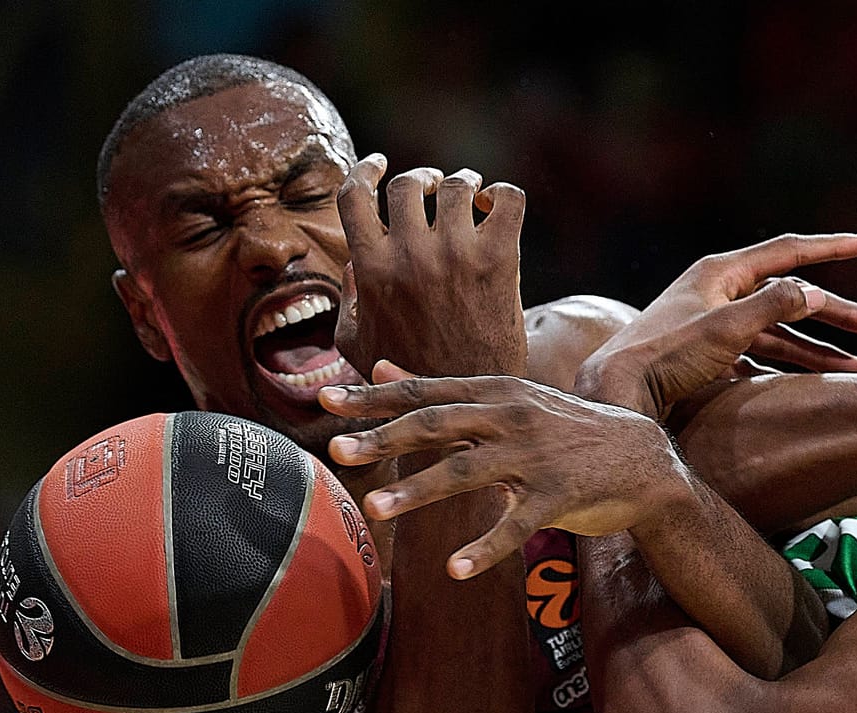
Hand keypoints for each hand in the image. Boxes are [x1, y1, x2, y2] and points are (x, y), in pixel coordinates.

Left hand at [321, 363, 691, 577]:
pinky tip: (455, 570)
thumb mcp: (505, 400)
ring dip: (418, 490)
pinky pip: (516, 525)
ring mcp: (535, 456)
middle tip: (338, 452)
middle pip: (436, 424)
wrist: (643, 456)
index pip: (423, 393)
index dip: (373, 398)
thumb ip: (441, 391)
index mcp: (492, 393)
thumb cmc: (563, 431)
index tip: (324, 400)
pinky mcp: (560, 495)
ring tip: (376, 510)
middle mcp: (509, 417)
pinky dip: (484, 548)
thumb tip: (379, 366)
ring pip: (467, 472)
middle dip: (384, 438)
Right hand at [335, 155, 527, 378]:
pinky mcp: (498, 261)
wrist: (465, 404)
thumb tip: (355, 259)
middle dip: (420, 179)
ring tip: (467, 196)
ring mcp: (456, 255)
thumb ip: (348, 297)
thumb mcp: (356, 341)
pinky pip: (507, 198)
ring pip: (457, 184)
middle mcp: (411, 255)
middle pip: (408, 183)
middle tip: (432, 189)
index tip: (377, 164)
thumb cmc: (406, 376)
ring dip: (461, 183)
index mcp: (371, 269)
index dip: (365, 171)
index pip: (355, 195)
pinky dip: (502, 193)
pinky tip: (493, 207)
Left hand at [574, 233, 856, 418]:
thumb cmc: (664, 357)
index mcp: (721, 273)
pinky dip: (789, 365)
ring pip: (779, 330)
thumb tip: (813, 292)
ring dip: (818, 347)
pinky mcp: (709, 354)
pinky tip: (814, 379)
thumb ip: (772, 307)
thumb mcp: (724, 329)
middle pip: (791, 296)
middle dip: (837, 312)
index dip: (833, 247)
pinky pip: (760, 354)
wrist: (617, 392)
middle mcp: (719, 292)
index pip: (789, 251)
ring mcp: (714, 324)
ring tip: (856, 366)